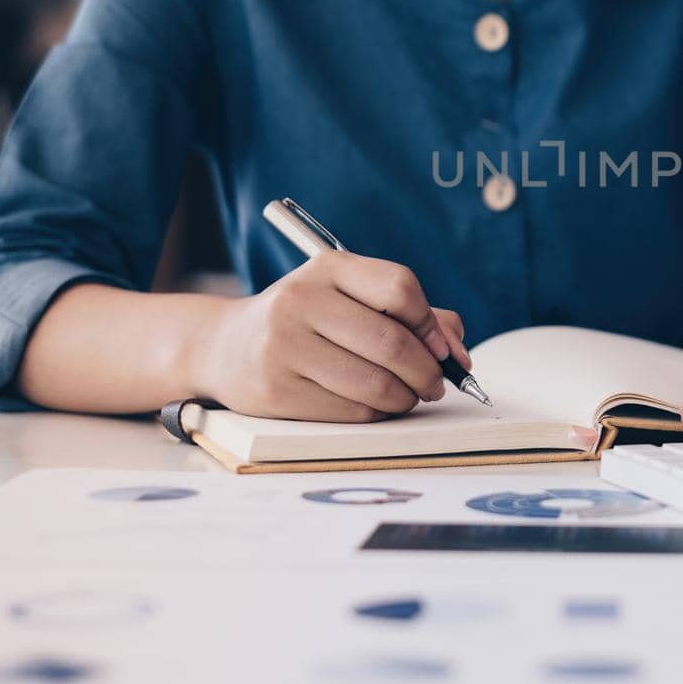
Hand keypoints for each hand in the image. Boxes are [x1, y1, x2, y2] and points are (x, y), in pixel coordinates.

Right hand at [192, 250, 468, 421]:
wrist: (224, 346)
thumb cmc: (308, 322)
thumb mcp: (350, 299)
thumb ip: (411, 316)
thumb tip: (458, 353)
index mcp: (328, 268)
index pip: (400, 289)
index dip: (432, 326)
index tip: (443, 350)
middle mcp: (302, 300)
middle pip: (393, 342)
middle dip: (427, 372)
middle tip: (435, 385)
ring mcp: (285, 346)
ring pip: (375, 383)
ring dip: (405, 398)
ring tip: (407, 397)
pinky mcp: (276, 391)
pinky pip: (351, 412)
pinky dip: (376, 415)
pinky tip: (374, 408)